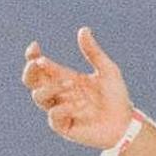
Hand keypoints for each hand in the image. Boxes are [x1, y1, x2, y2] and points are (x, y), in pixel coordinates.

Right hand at [22, 29, 139, 151]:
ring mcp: (59, 109)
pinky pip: (53, 116)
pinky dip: (64, 108)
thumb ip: (94, 52)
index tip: (35, 46)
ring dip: (52, 87)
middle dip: (30, 70)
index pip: (40, 66)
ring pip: (39, 96)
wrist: (125, 122)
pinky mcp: (63, 126)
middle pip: (31, 81)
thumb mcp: (107, 70)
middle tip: (39, 62)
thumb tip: (83, 29)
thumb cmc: (115, 96)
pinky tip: (79, 105)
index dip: (32, 56)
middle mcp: (58, 93)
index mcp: (64, 78)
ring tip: (71, 84)